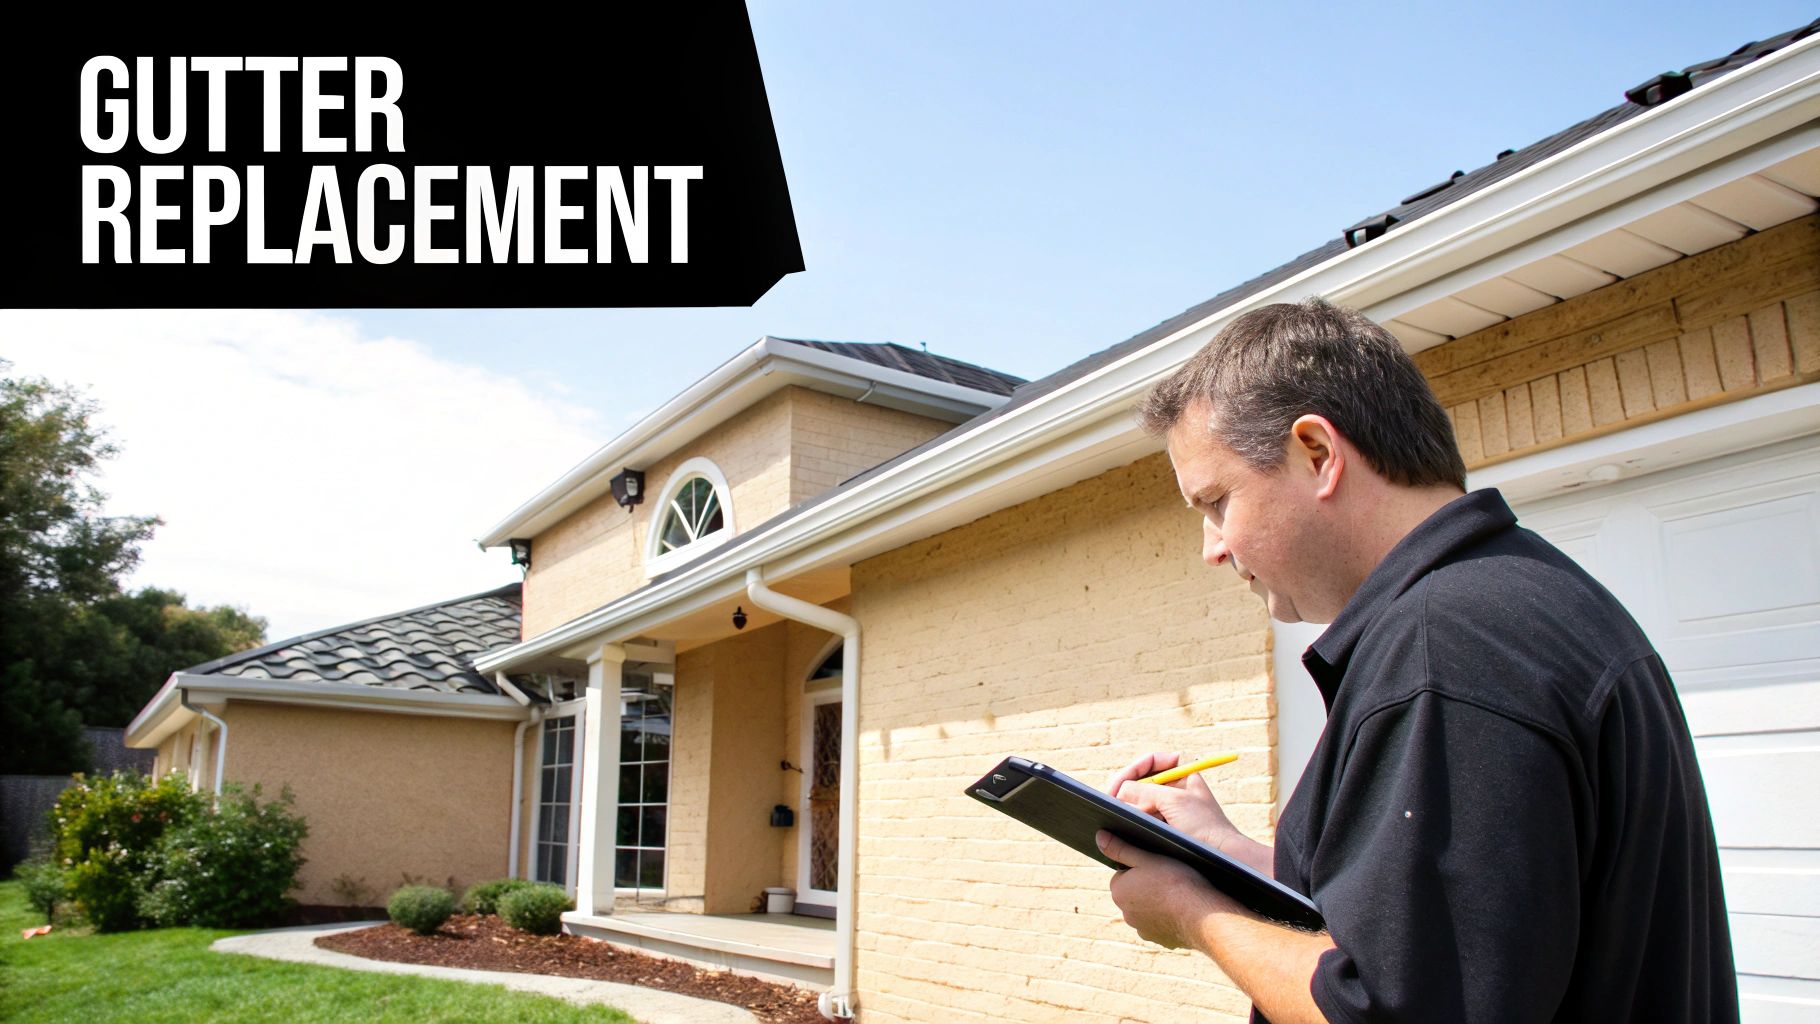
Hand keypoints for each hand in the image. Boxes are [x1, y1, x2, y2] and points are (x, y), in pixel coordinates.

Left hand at [1096, 829, 1230, 949]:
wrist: (1202, 914)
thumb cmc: (1175, 881)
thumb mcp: (1147, 857)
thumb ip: (1121, 848)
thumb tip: (1099, 837)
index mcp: (1119, 891)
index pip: (1123, 873)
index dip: (1141, 866)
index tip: (1157, 865)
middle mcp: (1126, 914)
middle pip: (1134, 893)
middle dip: (1147, 886)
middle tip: (1169, 877)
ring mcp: (1144, 929)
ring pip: (1148, 909)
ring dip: (1158, 902)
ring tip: (1178, 894)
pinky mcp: (1161, 940)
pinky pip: (1162, 925)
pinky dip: (1169, 917)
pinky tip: (1183, 910)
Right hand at [1106, 752, 1258, 867]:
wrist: (1225, 858)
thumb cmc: (1205, 827)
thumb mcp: (1172, 801)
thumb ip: (1143, 791)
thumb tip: (1119, 794)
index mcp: (1184, 772)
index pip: (1150, 761)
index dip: (1131, 770)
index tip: (1118, 786)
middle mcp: (1176, 787)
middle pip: (1141, 781)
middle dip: (1125, 791)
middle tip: (1110, 803)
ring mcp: (1171, 808)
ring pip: (1140, 801)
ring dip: (1128, 807)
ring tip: (1115, 816)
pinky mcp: (1168, 826)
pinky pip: (1143, 818)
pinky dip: (1133, 821)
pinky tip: (1124, 828)